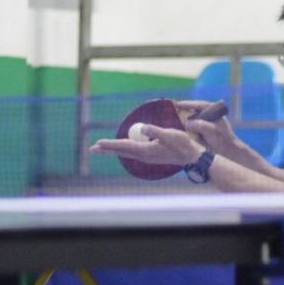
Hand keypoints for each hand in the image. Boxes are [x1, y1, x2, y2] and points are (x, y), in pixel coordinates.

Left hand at [90, 125, 204, 166]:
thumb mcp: (170, 134)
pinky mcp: (150, 155)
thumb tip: (142, 127)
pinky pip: (132, 152)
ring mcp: (147, 157)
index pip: (124, 146)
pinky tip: (121, 147)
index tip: (98, 143)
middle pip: (121, 151)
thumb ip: (156, 131)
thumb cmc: (182, 144)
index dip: (110, 144)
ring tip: (102, 148)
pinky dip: (123, 149)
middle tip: (92, 149)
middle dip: (106, 150)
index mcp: (146, 150)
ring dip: (113, 149)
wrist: (191, 156)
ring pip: (125, 152)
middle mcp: (143, 155)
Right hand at [178, 100, 239, 156]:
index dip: (189, 104)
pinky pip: (190, 127)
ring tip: (171, 118)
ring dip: (182, 119)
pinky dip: (184, 127)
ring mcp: (203, 123)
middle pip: (193, 110)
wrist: (226, 151)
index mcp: (212, 111)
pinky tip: (176, 128)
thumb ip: (200, 125)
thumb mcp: (212, 130)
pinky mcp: (199, 131)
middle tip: (172, 110)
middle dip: (183, 111)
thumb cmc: (222, 138)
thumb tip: (186, 122)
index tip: (178, 104)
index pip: (199, 105)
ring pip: (191, 118)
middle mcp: (206, 115)